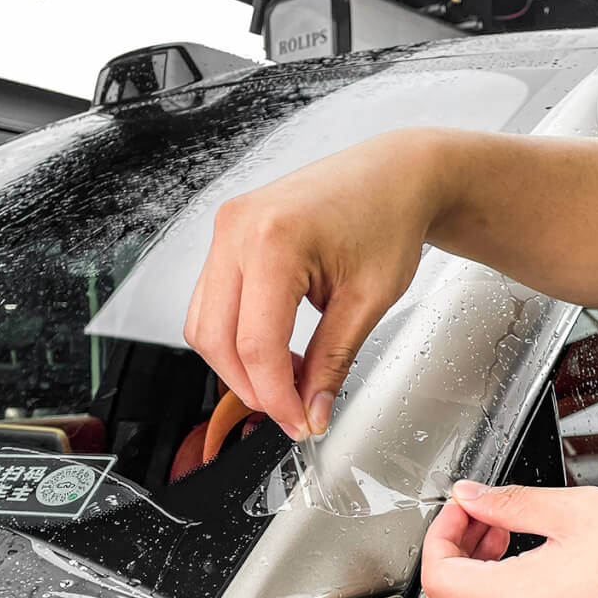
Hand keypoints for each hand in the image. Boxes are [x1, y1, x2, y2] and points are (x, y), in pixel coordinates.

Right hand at [184, 130, 443, 440]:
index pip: (255, 344)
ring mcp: (227, 228)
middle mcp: (238, 229)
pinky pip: (211, 300)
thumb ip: (333, 362)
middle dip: (250, 387)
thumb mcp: (368, 301)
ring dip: (238, 364)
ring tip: (288, 377)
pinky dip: (236, 336)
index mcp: (275, 240)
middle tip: (292, 410)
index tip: (299, 423)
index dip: (275, 396)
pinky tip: (275, 348)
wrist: (394, 174)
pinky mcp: (228, 234)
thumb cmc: (389, 217)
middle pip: (215, 338)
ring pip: (203, 323)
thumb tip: (311, 410)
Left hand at [421, 481, 597, 597]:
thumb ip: (512, 502)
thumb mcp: (580, 510)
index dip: (442, 534)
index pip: (438, 576)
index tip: (464, 508)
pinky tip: (532, 569)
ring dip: (475, 580)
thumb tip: (472, 497)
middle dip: (453, 554)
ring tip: (507, 540)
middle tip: (482, 518)